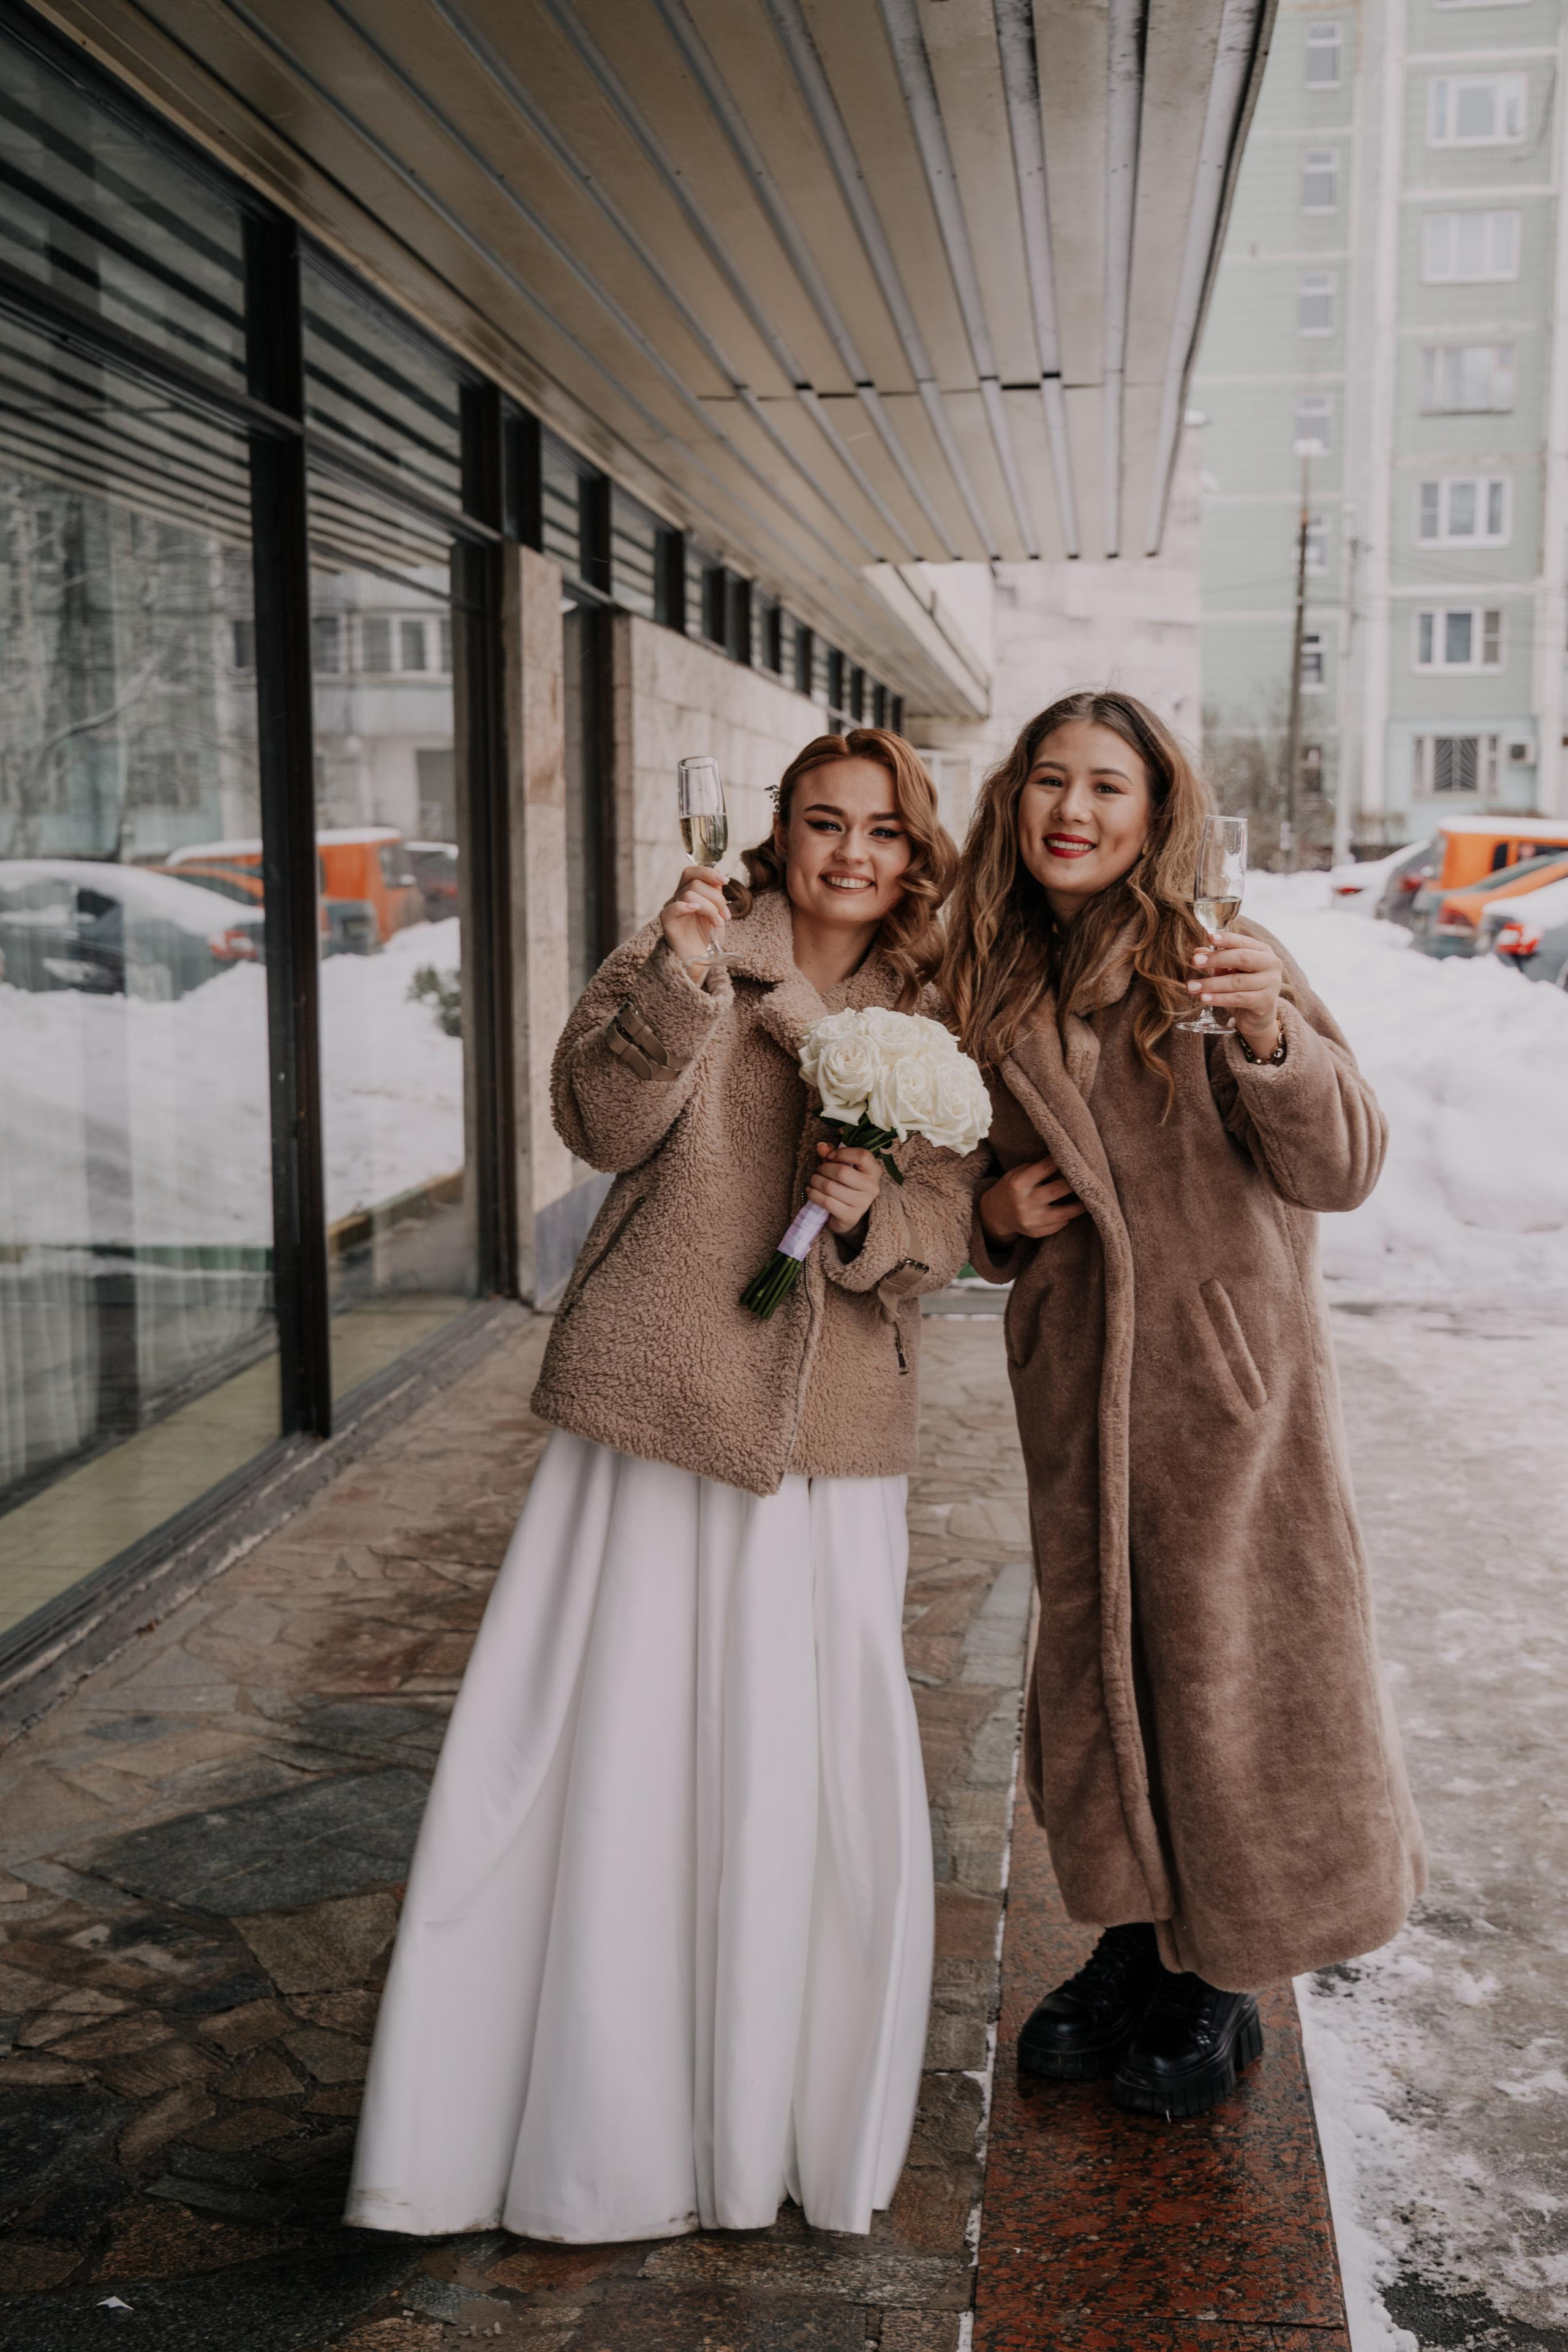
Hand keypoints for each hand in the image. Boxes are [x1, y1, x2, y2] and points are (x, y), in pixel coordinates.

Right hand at [659, 863, 728, 972]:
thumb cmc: (708, 938)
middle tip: (725, 915)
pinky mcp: (668, 923)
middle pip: (694, 882)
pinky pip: (673, 908)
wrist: (701, 961)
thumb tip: (718, 879)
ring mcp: (672, 909)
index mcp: (688, 893)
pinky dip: (686, 906)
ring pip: (689, 893)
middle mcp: (678, 898)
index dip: (709, 872)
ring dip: (711, 908)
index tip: (725, 881)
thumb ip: (716, 894)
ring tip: (718, 923)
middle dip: (716, 897)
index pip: (693, 872)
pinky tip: (696, 910)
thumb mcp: (717, 912)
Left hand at [807, 1142, 881, 1237]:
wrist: (847, 1215)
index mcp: (874, 1171)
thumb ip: (832, 1153)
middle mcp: (872, 1187)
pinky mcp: (850, 1217)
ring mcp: (862, 1204)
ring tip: (814, 1181)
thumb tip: (821, 1147)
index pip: (862, 1156)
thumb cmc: (844, 1184)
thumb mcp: (840, 1165)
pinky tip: (812, 1191)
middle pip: (842, 1172)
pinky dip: (814, 1194)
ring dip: (816, 1181)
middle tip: (819, 1171)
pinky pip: (826, 1202)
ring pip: (830, 1187)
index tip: (830, 1156)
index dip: (842, 1153)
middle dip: (824, 1169)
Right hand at [978, 1156, 1084, 1244]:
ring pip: (1065, 1213)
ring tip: (1092, 1198)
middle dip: (1076, 1182)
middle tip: (1091, 1176)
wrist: (995, 1214)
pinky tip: (1072, 1210)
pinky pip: (1059, 1225)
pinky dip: (1067, 1217)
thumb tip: (1064, 1163)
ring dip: (1081, 1205)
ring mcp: (1031, 1220)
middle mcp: (1025, 1203)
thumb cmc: (1010, 1188)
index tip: (1076, 1156)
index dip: (1061, 1161)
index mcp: (1019, 1184)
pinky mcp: (1036, 1232)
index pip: (1045, 1168)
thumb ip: (1037, 1169)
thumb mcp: (1016, 1174)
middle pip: (1058, 1189)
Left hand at [1189, 931, 1283, 1055]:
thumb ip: (1215, 960)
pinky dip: (1219, 998)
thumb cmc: (1242, 988)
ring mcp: (1271, 983)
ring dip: (1211, 983)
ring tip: (1192, 986)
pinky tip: (1204, 998)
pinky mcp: (1266, 1001)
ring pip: (1237, 981)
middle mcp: (1271, 964)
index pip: (1243, 941)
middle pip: (1242, 957)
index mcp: (1262, 950)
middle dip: (1216, 959)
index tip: (1209, 938)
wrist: (1257, 1016)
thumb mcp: (1228, 971)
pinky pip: (1238, 999)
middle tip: (1195, 961)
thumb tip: (1198, 952)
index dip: (1227, 939)